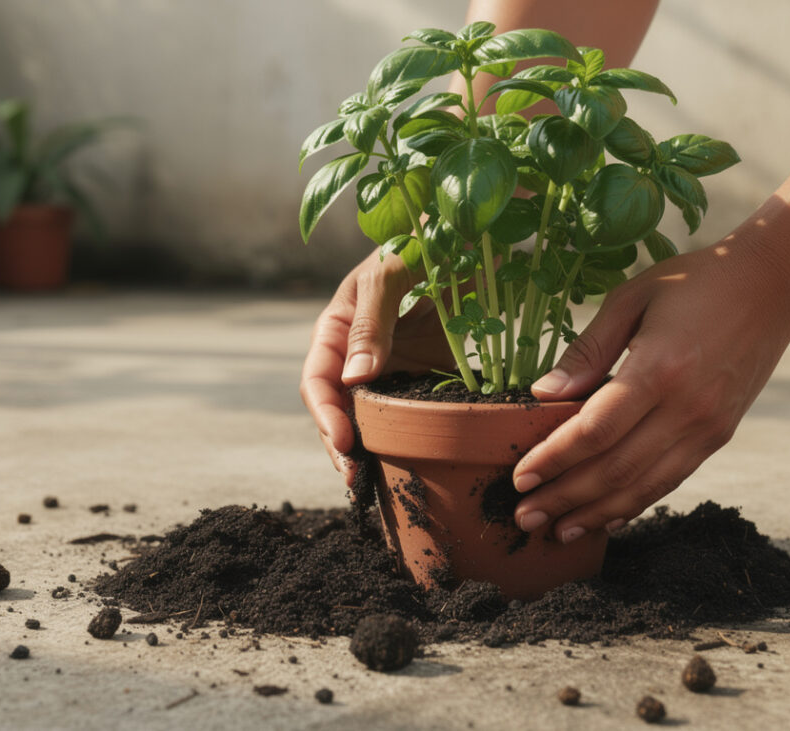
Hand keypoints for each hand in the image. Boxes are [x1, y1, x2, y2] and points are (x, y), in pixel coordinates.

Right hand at [300, 248, 453, 484]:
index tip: (345, 444)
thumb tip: (354, 380)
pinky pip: (415, 412)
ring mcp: (393, 367)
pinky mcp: (427, 374)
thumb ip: (371, 321)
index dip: (326, 416)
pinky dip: (414, 438)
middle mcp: (360, 354)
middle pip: (341, 410)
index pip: (319, 382)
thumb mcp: (390, 272)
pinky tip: (422, 462)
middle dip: (344, 448)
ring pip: (375, 419)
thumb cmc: (422, 238)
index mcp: (338, 328)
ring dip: (376, 451)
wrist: (470, 228)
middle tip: (357, 481)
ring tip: (382, 484)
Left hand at [511, 237, 789, 542]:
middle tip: (524, 516)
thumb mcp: (632, 298)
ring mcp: (708, 427)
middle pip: (615, 469)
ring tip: (558, 531)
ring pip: (644, 486)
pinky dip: (635, 503)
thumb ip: (588, 349)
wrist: (773, 285)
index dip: (554, 460)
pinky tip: (605, 517)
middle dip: (565, 498)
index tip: (520, 477)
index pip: (595, 431)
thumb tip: (543, 393)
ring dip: (596, 513)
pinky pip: (671, 480)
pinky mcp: (719, 435)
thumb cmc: (695, 282)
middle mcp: (687, 408)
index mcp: (659, 369)